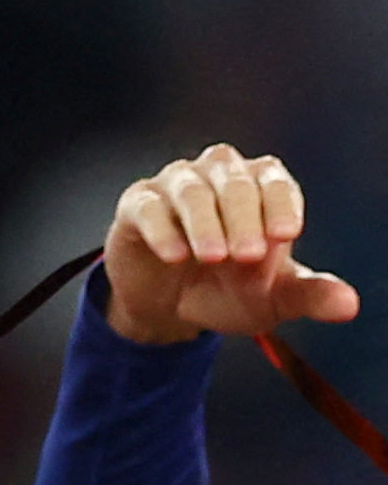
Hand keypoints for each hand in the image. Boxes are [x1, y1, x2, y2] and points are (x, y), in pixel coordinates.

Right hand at [103, 144, 360, 348]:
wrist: (166, 309)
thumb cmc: (223, 290)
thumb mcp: (269, 299)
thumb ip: (307, 296)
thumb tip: (348, 306)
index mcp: (261, 187)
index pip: (275, 183)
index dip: (280, 206)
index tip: (285, 235)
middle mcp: (221, 175)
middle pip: (235, 181)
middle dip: (243, 218)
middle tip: (245, 256)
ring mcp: (177, 185)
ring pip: (193, 189)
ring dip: (205, 223)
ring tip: (212, 257)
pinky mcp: (138, 205)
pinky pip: (149, 207)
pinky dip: (163, 229)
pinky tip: (175, 256)